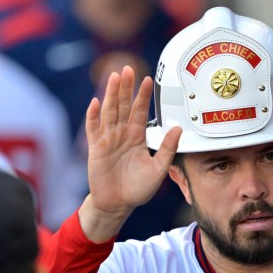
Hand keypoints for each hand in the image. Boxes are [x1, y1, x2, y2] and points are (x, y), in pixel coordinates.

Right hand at [80, 66, 181, 240]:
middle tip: (128, 68)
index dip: (143, 96)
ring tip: (114, 77)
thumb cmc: (137, 188)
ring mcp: (108, 139)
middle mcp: (122, 134)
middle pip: (123, 106)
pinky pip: (94, 129)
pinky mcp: (96, 149)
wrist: (118, 204)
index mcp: (137, 137)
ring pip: (109, 112)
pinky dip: (94, 116)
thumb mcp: (158, 169)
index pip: (140, 111)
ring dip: (111, 94)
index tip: (148, 79)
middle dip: (126, 87)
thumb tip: (178, 128)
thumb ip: (167, 148)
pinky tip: (96, 103)